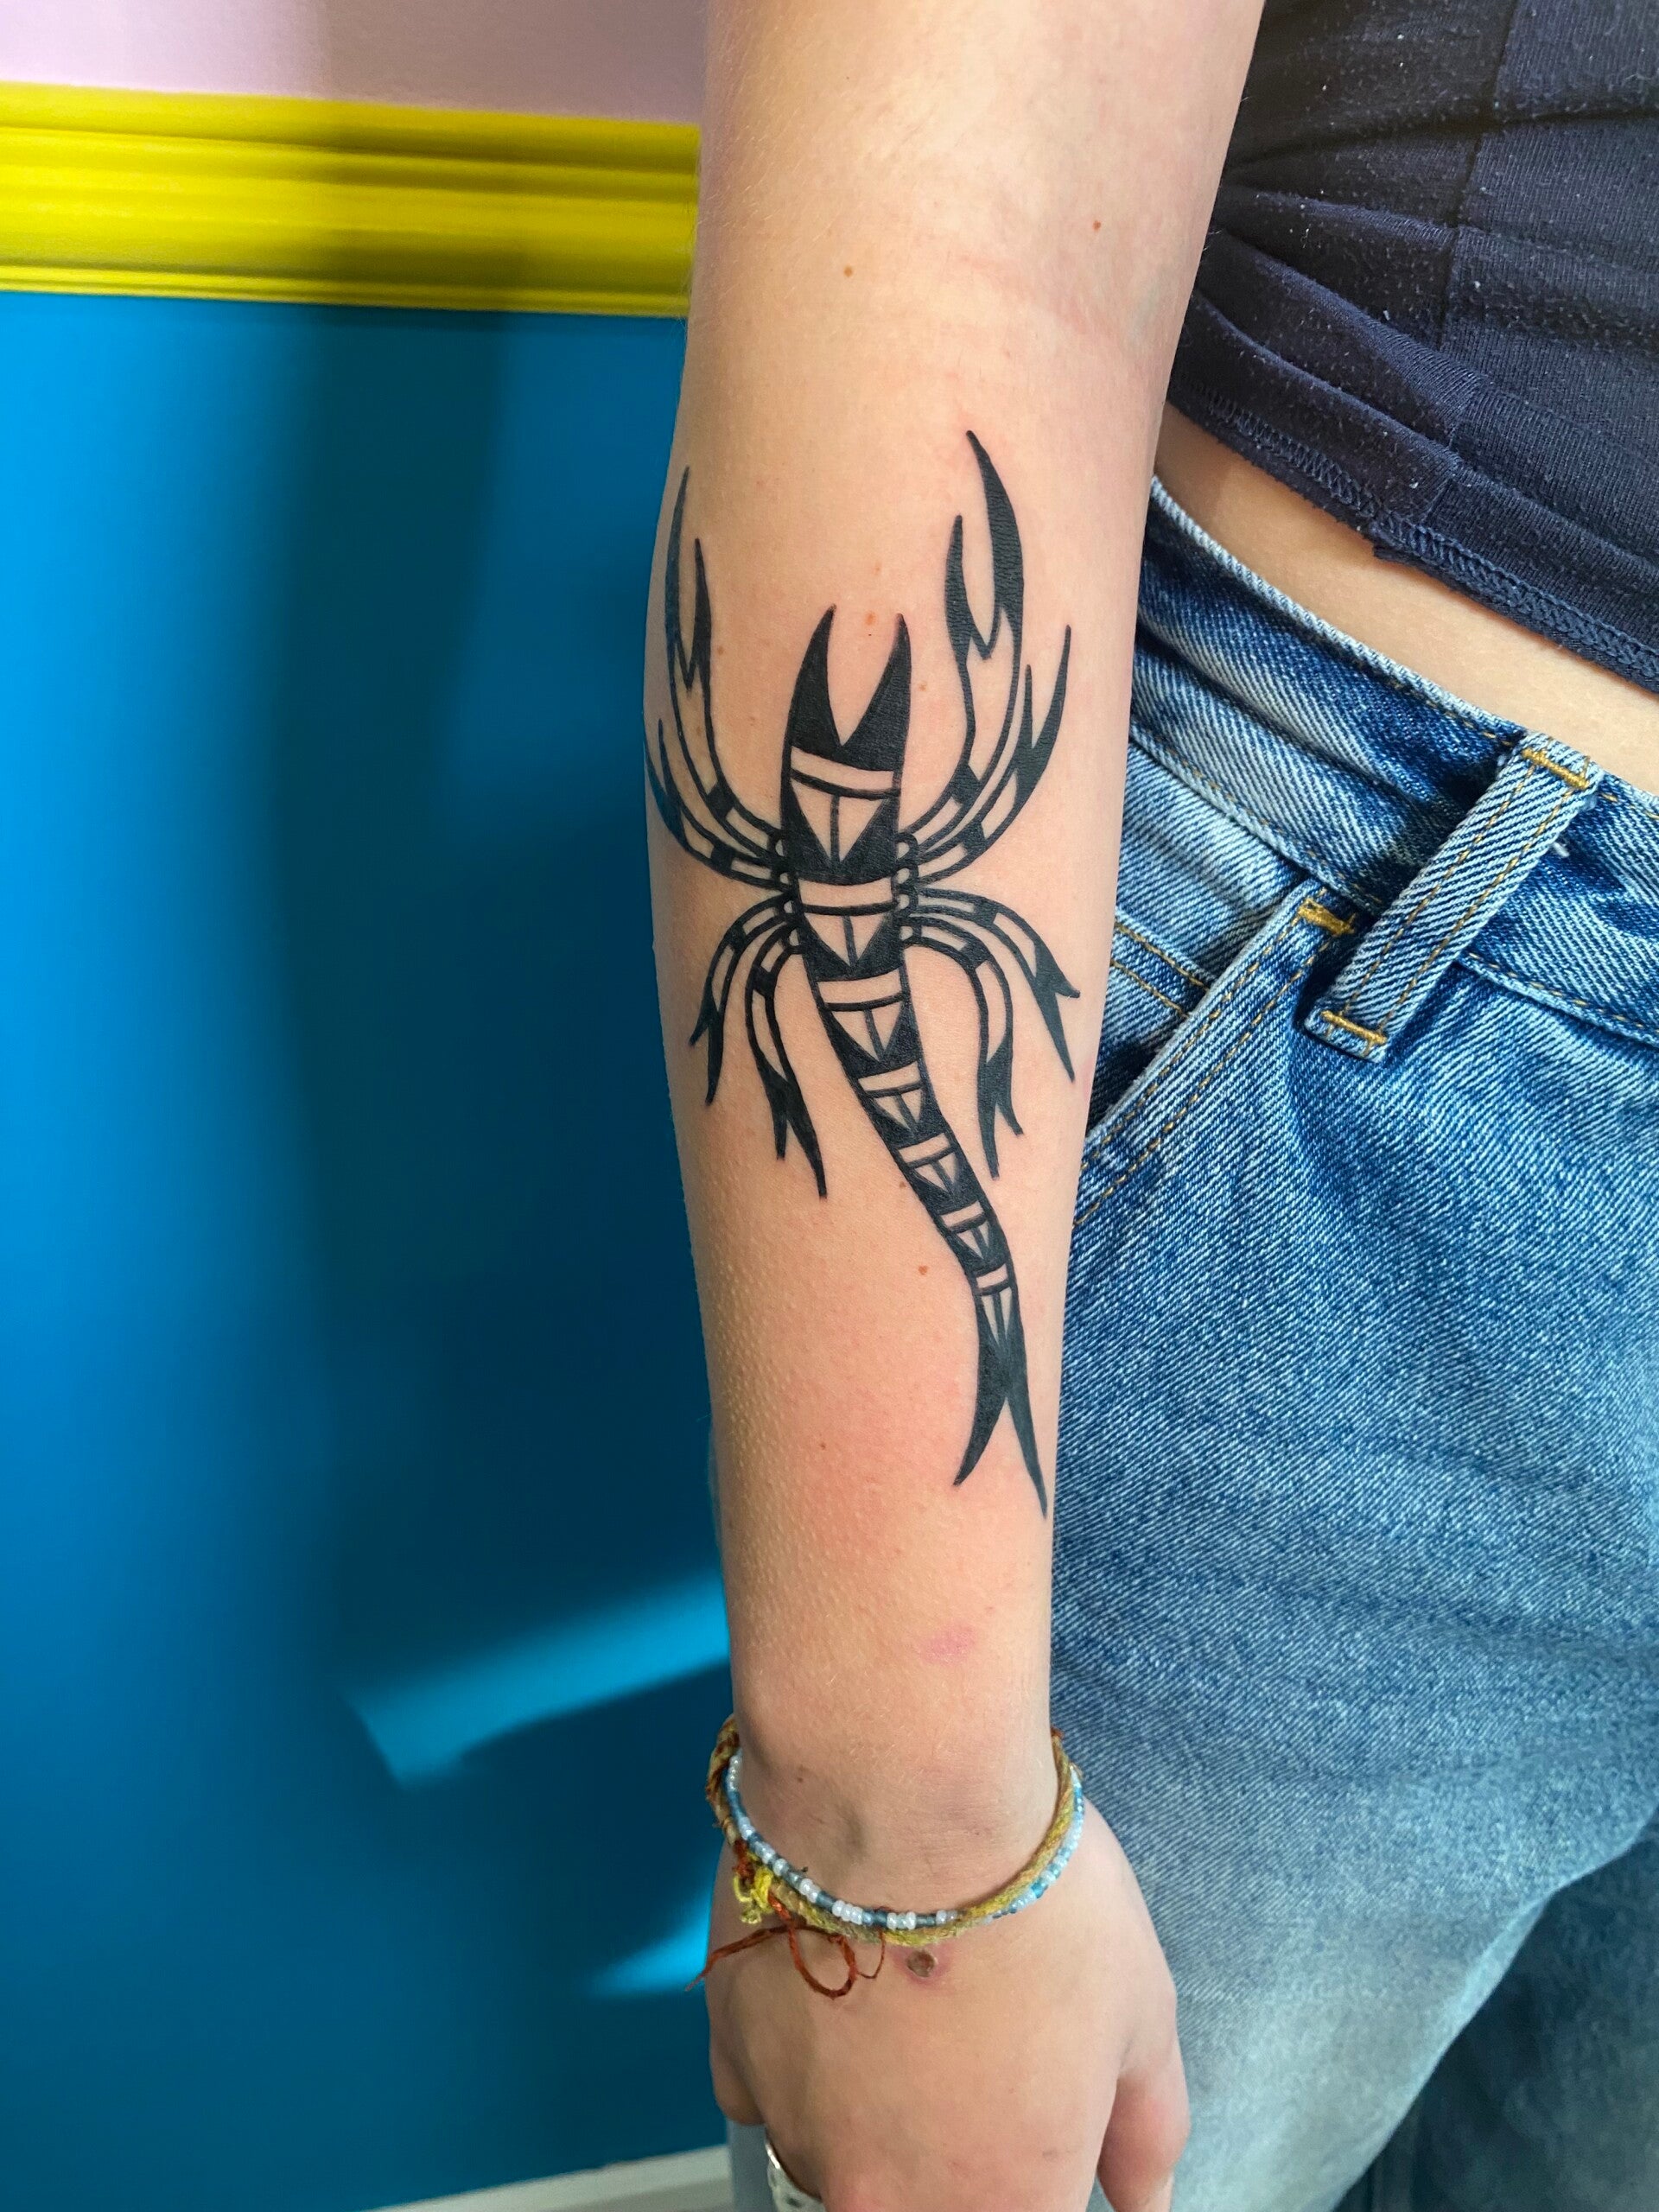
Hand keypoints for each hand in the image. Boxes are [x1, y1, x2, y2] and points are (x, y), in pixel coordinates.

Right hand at [706, 1801, 1186, 2211]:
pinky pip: (767, 2090)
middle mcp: (887, 2199)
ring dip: (877, 2101)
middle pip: (922, 2200)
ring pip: (843, 2149)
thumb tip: (1145, 2198)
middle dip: (954, 2143)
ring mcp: (799, 2131)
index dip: (1034, 2167)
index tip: (1034, 2111)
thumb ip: (1146, 2127)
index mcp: (1000, 2203)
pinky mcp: (733, 2055)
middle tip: (976, 2038)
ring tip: (911, 1986)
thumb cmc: (1033, 1898)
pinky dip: (800, 2056)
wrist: (904, 1793)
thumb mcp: (1138, 2011)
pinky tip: (836, 1983)